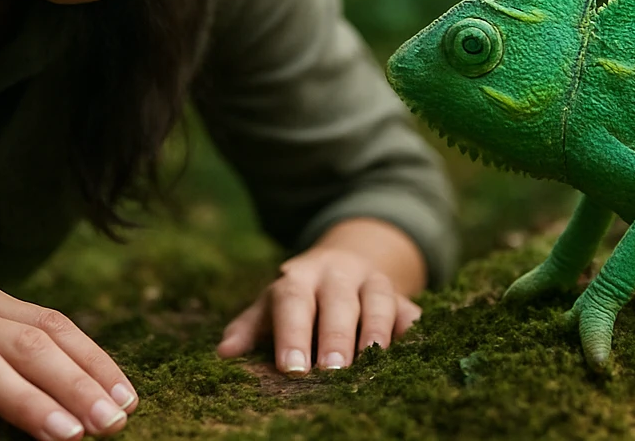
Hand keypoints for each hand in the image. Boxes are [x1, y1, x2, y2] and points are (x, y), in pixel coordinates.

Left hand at [215, 218, 425, 373]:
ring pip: (378, 299)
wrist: (344, 264)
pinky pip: (410, 311)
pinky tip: (408, 350)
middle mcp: (337, 274)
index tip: (290, 368)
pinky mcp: (401, 297)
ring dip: (374, 331)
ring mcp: (373, 282)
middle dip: (335, 335)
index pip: (293, 300)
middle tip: (331, 370)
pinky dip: (410, 330)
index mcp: (299, 277)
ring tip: (370, 362)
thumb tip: (224, 353)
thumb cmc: (299, 298)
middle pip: (338, 300)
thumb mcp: (270, 306)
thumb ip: (249, 327)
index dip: (292, 333)